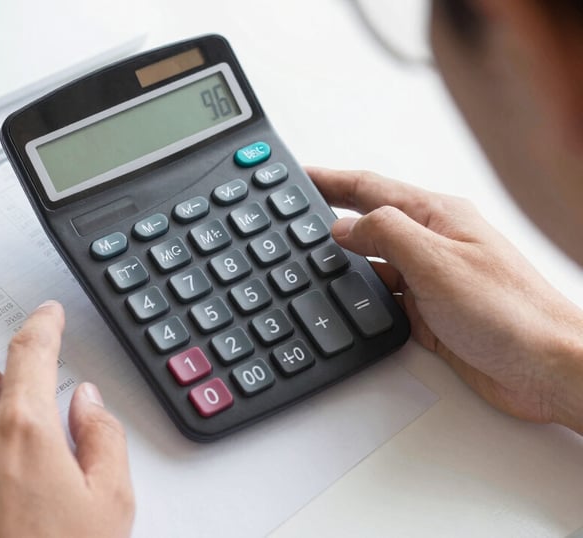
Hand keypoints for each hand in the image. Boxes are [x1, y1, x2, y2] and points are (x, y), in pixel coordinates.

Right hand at [307, 167, 582, 430]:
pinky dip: (360, 298)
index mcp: (436, 217)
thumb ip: (386, 234)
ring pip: (373, 264)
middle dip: (329, 217)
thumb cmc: (510, 312)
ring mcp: (429, 280)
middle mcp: (431, 244)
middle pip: (368, 223)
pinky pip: (383, 299)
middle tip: (292, 214)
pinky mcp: (428, 315)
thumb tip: (344, 226)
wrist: (545, 368)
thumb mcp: (437, 261)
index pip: (370, 189)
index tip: (300, 175)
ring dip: (342, 262)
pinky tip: (345, 301)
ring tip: (308, 258)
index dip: (331, 180)